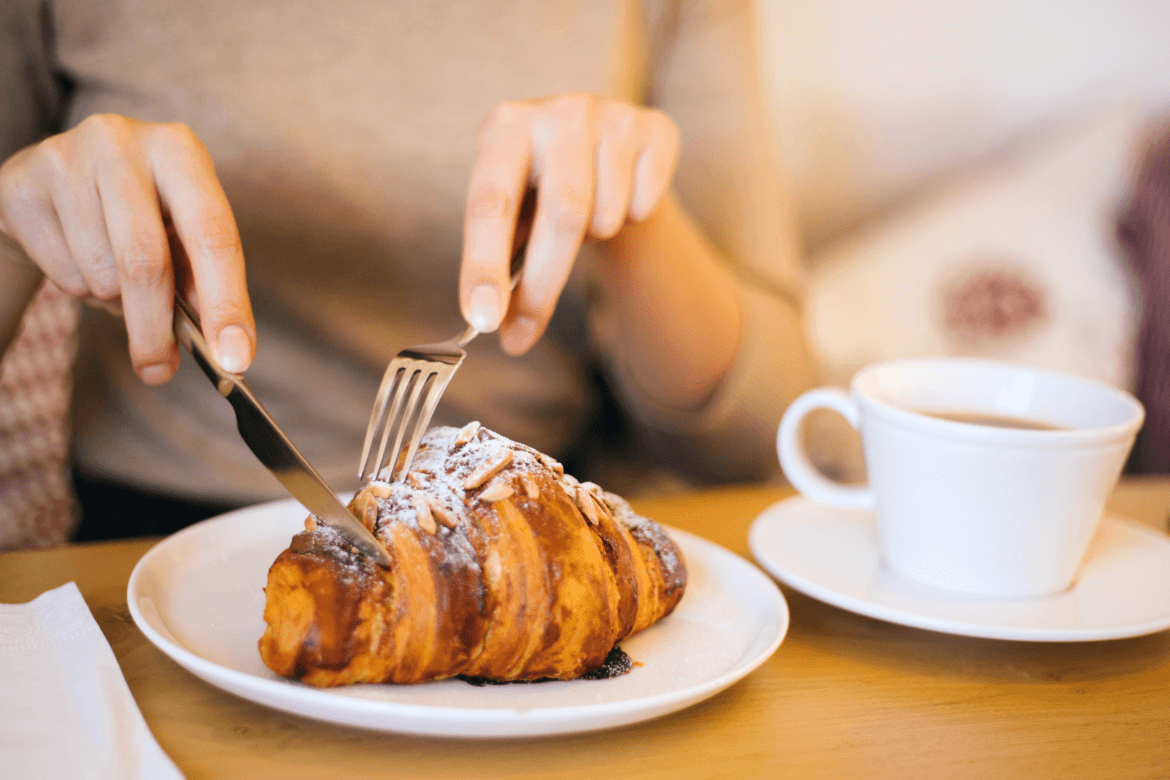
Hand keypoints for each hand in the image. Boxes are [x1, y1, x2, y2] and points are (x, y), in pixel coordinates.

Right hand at [0, 113, 253, 383]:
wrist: (49, 183)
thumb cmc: (136, 214)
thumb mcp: (179, 232)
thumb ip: (202, 282)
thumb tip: (224, 349)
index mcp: (180, 149)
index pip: (213, 235)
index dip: (227, 302)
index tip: (235, 358)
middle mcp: (123, 141)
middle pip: (146, 259)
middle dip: (156, 327)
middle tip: (159, 370)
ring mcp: (67, 158)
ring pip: (101, 272)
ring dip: (113, 302)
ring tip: (114, 280)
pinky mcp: (22, 185)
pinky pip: (61, 271)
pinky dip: (79, 289)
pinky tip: (79, 260)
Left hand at [459, 95, 678, 354]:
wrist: (598, 147)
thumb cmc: (539, 190)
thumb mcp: (511, 214)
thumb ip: (501, 262)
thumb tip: (501, 326)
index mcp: (504, 129)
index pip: (491, 205)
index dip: (485, 265)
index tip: (483, 318)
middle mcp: (556, 112)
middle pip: (561, 216)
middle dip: (544, 285)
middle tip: (526, 331)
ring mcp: (609, 114)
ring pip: (607, 215)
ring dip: (595, 237)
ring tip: (585, 219)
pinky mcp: (654, 128)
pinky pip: (644, 205)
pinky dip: (632, 218)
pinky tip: (620, 196)